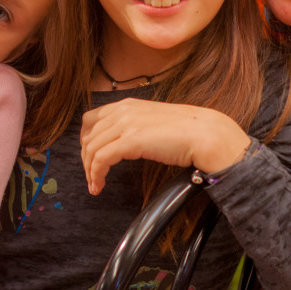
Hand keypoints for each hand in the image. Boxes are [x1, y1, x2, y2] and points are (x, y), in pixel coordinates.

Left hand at [81, 98, 250, 193]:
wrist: (205, 133)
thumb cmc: (186, 131)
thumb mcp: (153, 122)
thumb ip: (136, 126)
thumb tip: (125, 142)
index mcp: (127, 104)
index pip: (91, 119)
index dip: (86, 140)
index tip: (89, 158)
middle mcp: (123, 110)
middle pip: (88, 136)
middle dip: (85, 159)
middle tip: (91, 176)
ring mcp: (126, 124)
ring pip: (91, 149)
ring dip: (89, 170)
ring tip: (95, 185)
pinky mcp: (130, 140)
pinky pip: (100, 159)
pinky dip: (95, 174)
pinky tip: (99, 186)